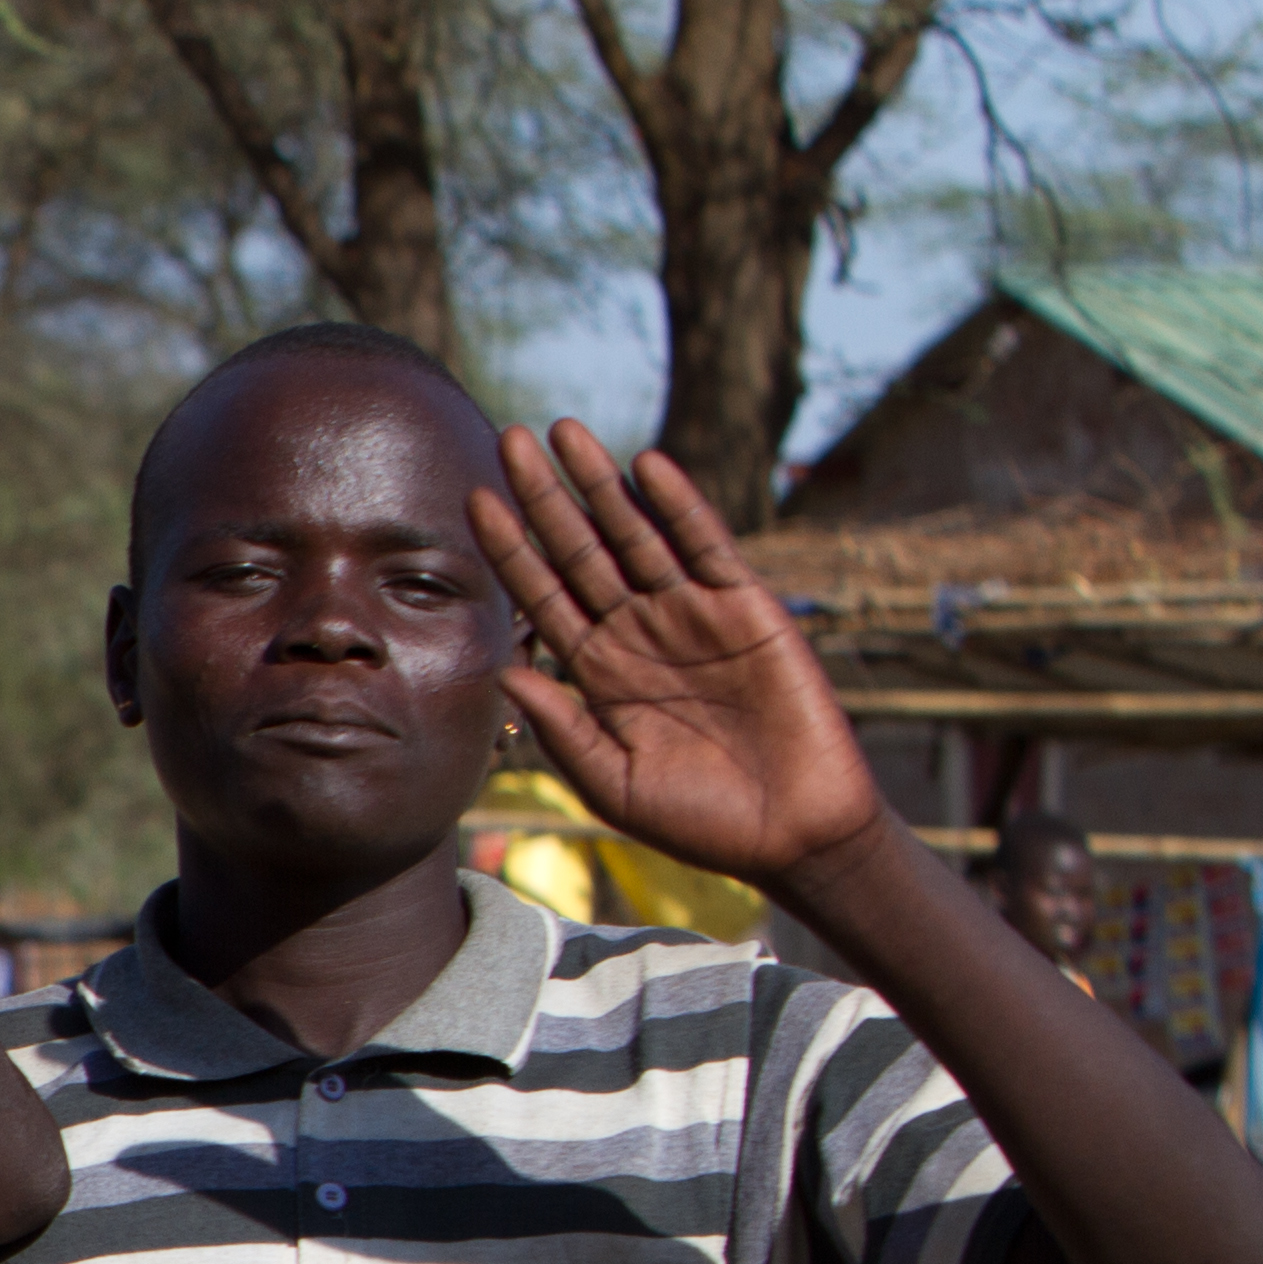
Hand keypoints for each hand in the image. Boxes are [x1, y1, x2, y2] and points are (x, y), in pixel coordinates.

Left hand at [472, 421, 887, 895]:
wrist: (789, 831)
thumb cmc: (697, 818)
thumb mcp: (609, 780)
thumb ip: (560, 727)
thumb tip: (505, 673)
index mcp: (597, 672)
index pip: (541, 597)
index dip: (509, 549)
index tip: (473, 501)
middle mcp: (637, 633)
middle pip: (579, 550)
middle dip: (544, 497)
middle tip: (508, 438)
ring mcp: (690, 616)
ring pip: (635, 535)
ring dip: (601, 484)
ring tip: (564, 432)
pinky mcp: (747, 609)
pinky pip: (707, 548)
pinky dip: (678, 507)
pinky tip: (646, 467)